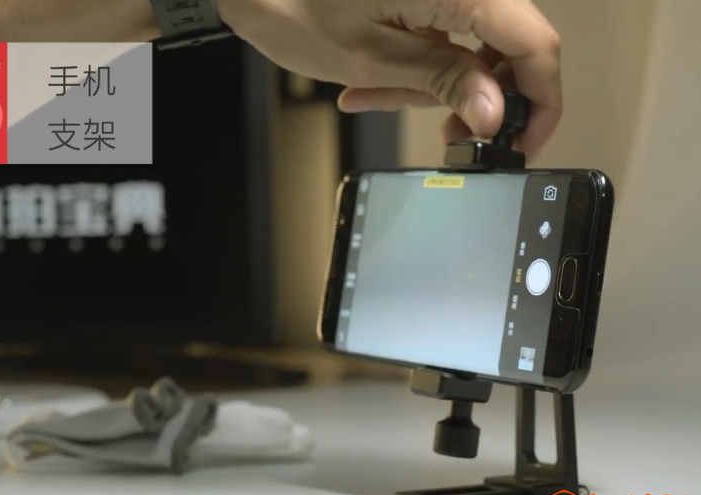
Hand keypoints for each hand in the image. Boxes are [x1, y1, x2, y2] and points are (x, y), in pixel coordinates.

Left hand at [216, 0, 561, 160]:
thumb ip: (443, 81)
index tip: (523, 141)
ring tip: (375, 97)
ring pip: (472, 48)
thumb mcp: (373, 57)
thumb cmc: (294, 2)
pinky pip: (441, 37)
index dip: (539, 101)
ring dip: (434, 86)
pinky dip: (414, 67)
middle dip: (480, 98)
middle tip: (449, 135)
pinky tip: (371, 84)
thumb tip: (495, 114)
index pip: (535, 45)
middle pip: (511, 46)